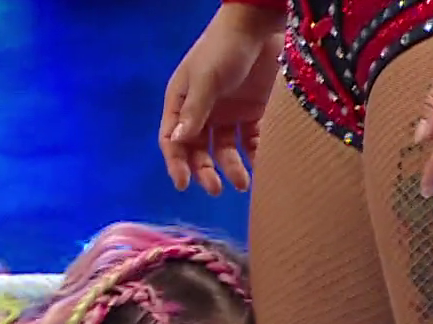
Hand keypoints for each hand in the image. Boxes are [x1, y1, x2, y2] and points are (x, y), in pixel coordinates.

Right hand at [160, 5, 286, 194]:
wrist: (260, 25)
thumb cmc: (224, 48)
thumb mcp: (206, 78)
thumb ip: (194, 111)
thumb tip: (177, 143)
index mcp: (182, 103)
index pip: (172, 140)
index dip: (176, 163)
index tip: (184, 183)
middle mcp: (201, 113)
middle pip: (197, 151)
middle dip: (204, 171)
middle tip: (216, 189)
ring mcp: (227, 114)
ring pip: (224, 151)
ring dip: (231, 168)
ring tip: (243, 183)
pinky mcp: (251, 113)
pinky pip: (250, 142)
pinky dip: (254, 156)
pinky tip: (260, 167)